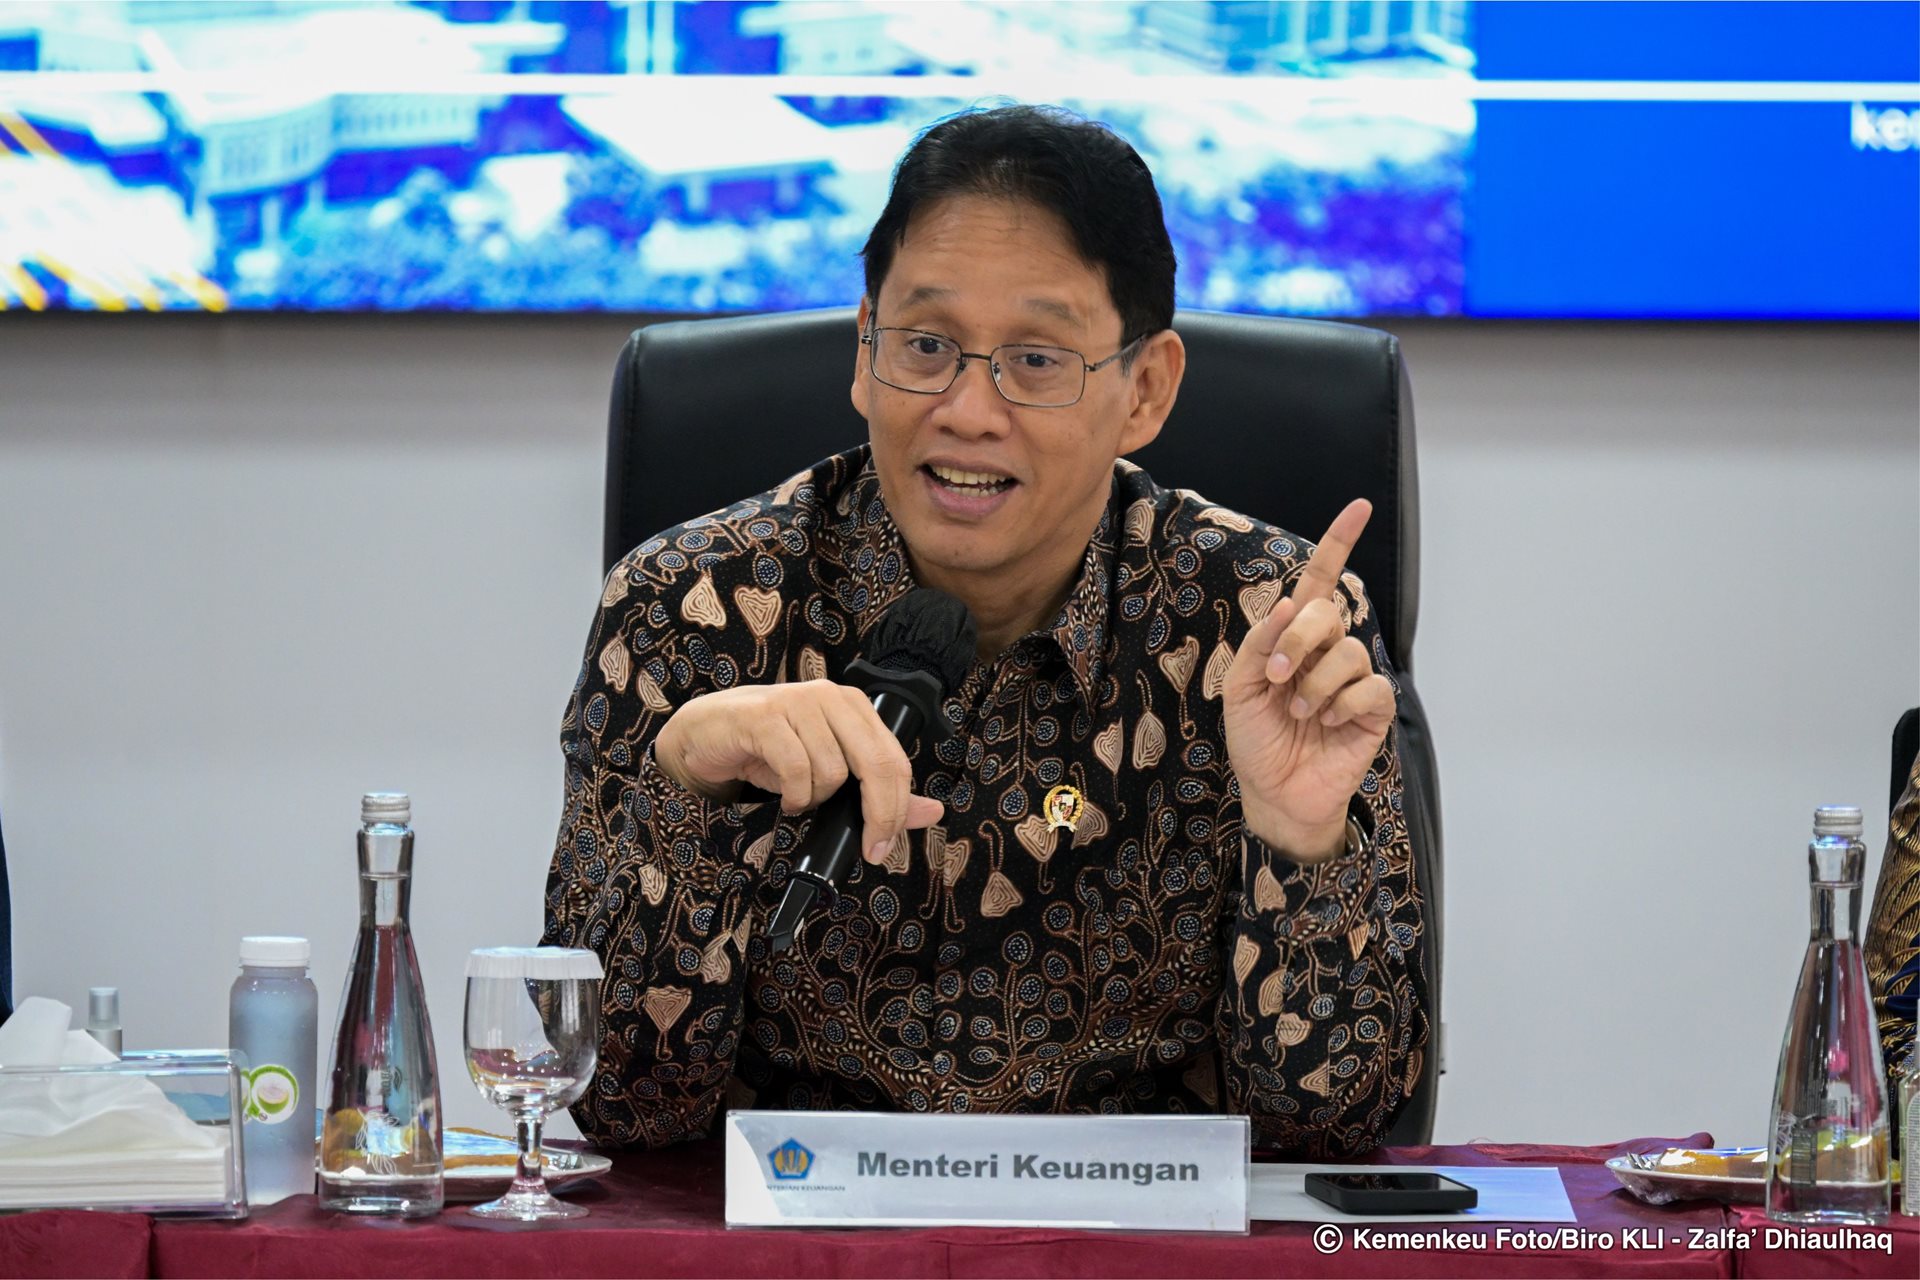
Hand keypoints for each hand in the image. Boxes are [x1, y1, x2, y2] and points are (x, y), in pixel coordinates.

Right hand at [654, 680, 943, 863]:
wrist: (706, 734)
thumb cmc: (769, 750)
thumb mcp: (828, 771)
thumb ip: (878, 792)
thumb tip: (931, 811)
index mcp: (854, 706)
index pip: (894, 759)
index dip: (896, 808)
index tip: (884, 845)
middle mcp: (831, 697)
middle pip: (876, 764)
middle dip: (876, 814)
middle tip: (867, 847)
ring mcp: (798, 702)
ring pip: (832, 773)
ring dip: (815, 800)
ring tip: (797, 795)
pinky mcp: (765, 716)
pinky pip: (797, 769)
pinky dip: (793, 795)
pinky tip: (784, 795)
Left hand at [1220, 500, 1396, 861]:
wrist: (1273, 792)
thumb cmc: (1255, 740)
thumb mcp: (1239, 687)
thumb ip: (1260, 644)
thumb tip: (1291, 604)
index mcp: (1295, 639)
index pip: (1320, 582)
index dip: (1339, 543)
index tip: (1359, 506)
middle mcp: (1327, 652)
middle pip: (1328, 612)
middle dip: (1298, 639)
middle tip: (1276, 676)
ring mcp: (1352, 680)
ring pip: (1348, 652)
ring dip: (1314, 684)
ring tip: (1299, 713)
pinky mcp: (1372, 710)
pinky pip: (1368, 687)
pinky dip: (1340, 705)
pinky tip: (1325, 724)